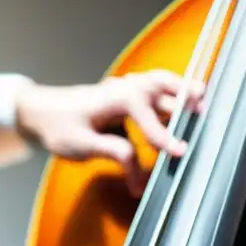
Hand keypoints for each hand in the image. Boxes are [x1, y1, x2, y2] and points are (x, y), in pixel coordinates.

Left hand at [14, 70, 205, 195]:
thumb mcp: (81, 145)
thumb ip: (112, 151)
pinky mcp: (127, 95)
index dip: (163, 136)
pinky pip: (155, 89)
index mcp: (114, 98)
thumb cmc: (59, 127)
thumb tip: (136, 163)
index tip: (179, 152)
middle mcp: (124, 88)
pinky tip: (182, 106)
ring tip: (202, 102)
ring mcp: (126, 88)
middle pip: (161, 85)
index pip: (146, 117)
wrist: (41, 113)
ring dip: (182, 91)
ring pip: (161, 82)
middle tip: (204, 111)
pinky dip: (172, 93)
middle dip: (184, 98)